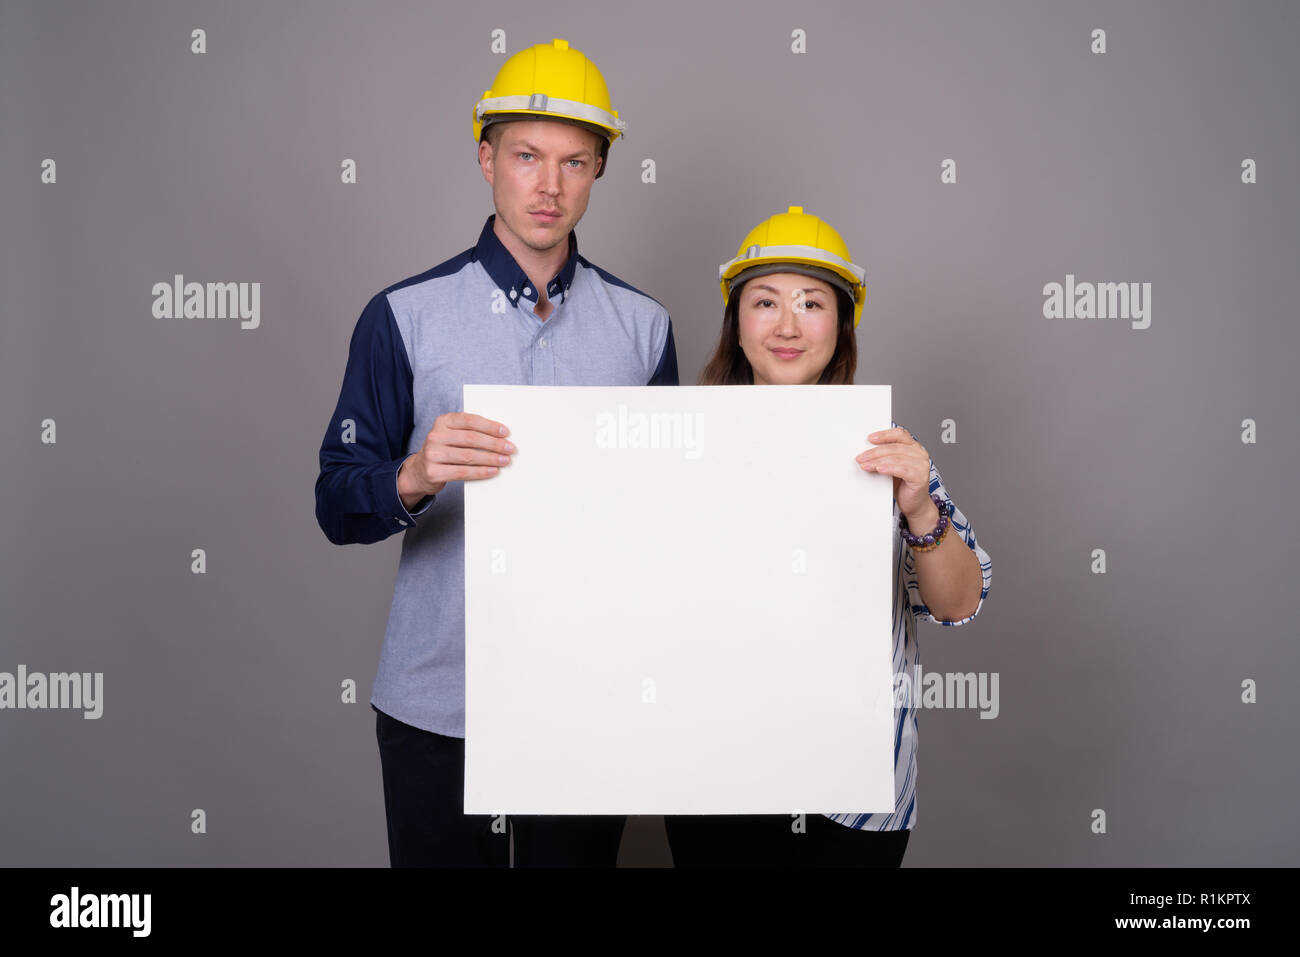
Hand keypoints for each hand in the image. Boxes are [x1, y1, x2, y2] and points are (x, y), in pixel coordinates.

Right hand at [399, 412, 514, 497]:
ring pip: (468, 456)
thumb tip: (500, 436)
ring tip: (505, 460)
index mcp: (442, 422)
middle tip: (510, 448)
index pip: (469, 421)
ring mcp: (432, 454)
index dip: (489, 426)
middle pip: (471, 439)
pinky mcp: (433, 472)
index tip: (505, 432)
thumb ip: (468, 431)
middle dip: (494, 444)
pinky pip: (462, 472)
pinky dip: (480, 472)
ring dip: (490, 459)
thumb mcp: (450, 435)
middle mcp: (435, 436)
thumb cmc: (443, 451)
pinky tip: (493, 471)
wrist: (419, 472)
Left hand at [855, 427, 933, 522]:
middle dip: (875, 452)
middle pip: (894, 447)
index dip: (883, 435)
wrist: (913, 504)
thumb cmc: (901, 485)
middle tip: (860, 457)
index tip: (869, 439)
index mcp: (913, 447)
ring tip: (865, 465)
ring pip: (897, 458)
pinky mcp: (920, 477)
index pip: (899, 434)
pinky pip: (902, 470)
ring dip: (878, 461)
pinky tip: (879, 469)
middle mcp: (919, 453)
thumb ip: (884, 457)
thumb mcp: (890, 467)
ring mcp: (922, 465)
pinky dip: (889, 468)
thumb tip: (864, 452)